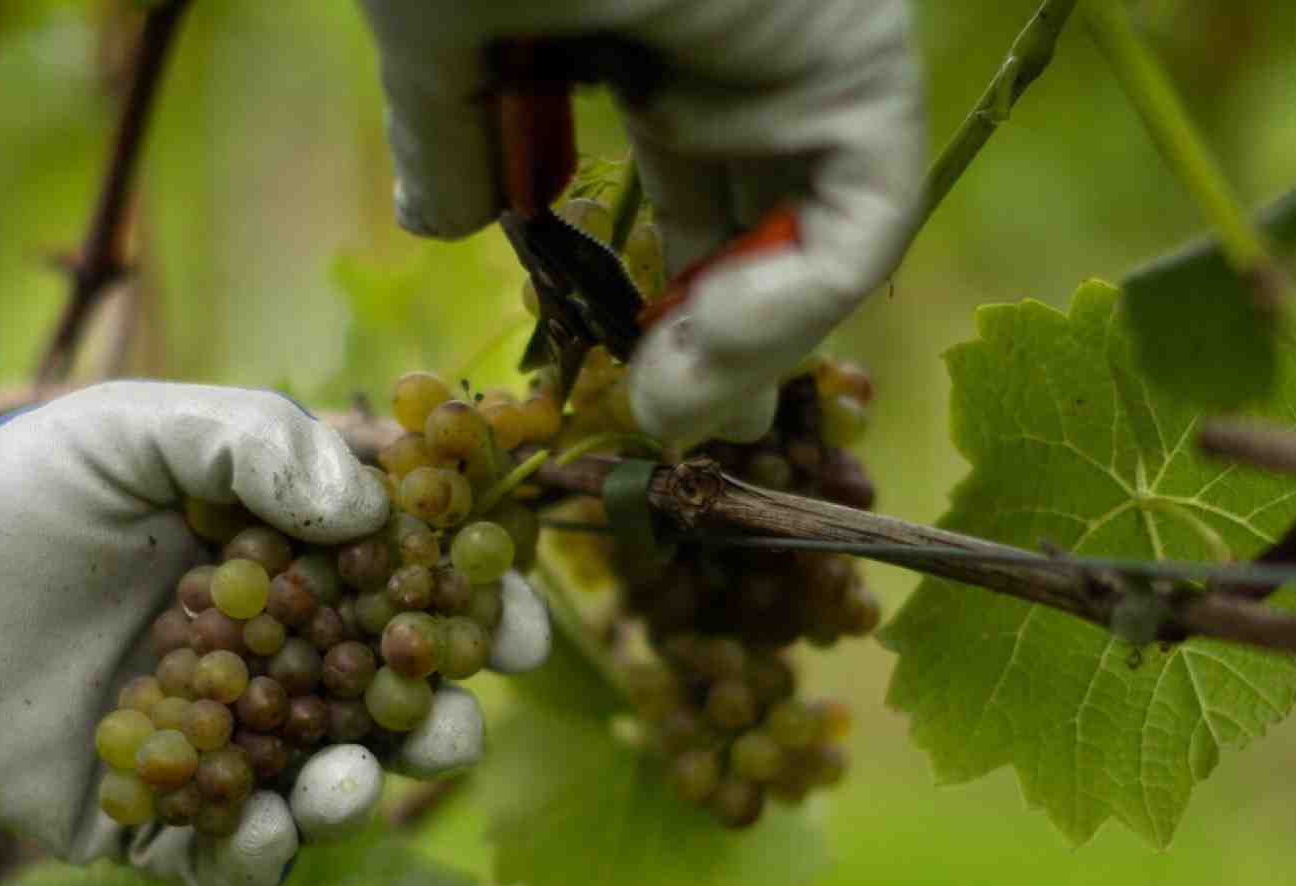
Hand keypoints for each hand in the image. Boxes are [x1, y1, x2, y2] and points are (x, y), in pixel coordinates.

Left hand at [0, 383, 547, 885]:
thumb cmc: (16, 493)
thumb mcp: (138, 428)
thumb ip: (254, 440)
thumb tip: (368, 503)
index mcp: (281, 566)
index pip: (405, 590)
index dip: (471, 606)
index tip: (517, 619)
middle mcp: (263, 659)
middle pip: (384, 704)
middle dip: (438, 719)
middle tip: (450, 719)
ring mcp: (211, 741)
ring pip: (318, 788)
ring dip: (355, 793)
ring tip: (344, 780)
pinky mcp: (148, 815)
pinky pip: (221, 855)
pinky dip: (250, 853)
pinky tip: (255, 828)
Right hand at [357, 0, 923, 444]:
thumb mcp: (441, 46)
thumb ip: (450, 135)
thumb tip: (437, 221)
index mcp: (656, 42)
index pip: (692, 195)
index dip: (661, 302)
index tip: (617, 384)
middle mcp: (748, 57)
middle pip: (764, 226)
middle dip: (724, 344)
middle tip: (678, 432)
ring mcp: (811, 56)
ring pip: (823, 237)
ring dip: (757, 347)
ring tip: (680, 418)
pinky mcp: (859, 58)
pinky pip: (857, 218)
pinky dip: (789, 305)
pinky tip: (699, 346)